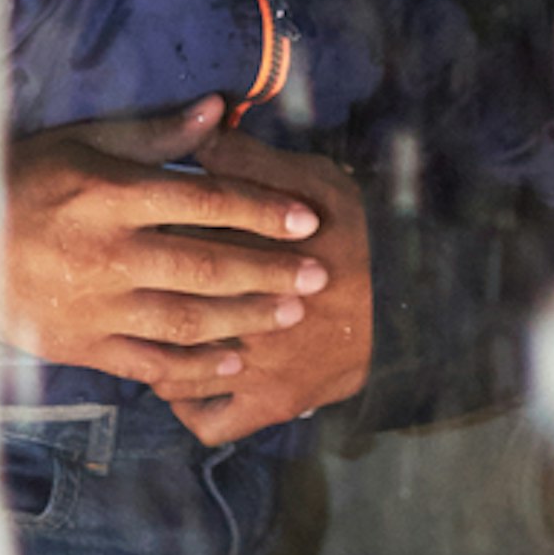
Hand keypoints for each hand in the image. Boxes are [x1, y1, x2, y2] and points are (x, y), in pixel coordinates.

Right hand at [0, 102, 336, 382]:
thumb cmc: (21, 181)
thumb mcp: (82, 144)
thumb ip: (155, 136)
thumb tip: (220, 109)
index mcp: (108, 196)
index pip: (203, 202)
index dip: (261, 212)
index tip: (307, 221)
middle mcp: (105, 254)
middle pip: (205, 265)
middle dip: (270, 272)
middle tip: (320, 276)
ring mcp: (93, 306)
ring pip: (186, 319)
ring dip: (245, 318)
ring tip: (290, 313)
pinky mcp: (80, 347)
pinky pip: (149, 364)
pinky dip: (196, 368)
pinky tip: (236, 362)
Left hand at [129, 135, 374, 445]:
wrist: (420, 298)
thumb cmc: (365, 235)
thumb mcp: (314, 180)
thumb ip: (250, 161)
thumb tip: (198, 133)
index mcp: (242, 257)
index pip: (169, 251)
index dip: (144, 244)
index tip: (136, 236)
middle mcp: (237, 316)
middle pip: (161, 314)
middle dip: (140, 302)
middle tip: (133, 289)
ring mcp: (252, 367)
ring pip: (171, 372)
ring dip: (156, 355)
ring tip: (153, 337)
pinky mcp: (272, 405)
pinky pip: (208, 421)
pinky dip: (189, 406)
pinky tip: (184, 384)